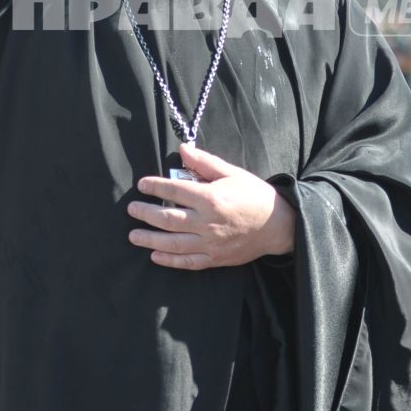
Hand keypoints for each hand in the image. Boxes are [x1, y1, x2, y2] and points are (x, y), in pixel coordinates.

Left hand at [128, 142, 294, 269]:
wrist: (278, 225)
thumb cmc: (254, 195)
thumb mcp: (232, 172)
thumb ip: (205, 162)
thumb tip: (182, 149)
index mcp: (211, 197)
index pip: (175, 190)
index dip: (155, 186)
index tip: (142, 184)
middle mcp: (207, 222)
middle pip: (168, 218)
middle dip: (146, 213)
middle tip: (131, 210)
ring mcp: (210, 243)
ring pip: (173, 243)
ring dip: (150, 239)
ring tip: (133, 235)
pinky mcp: (215, 258)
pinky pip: (187, 261)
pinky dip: (169, 260)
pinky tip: (155, 256)